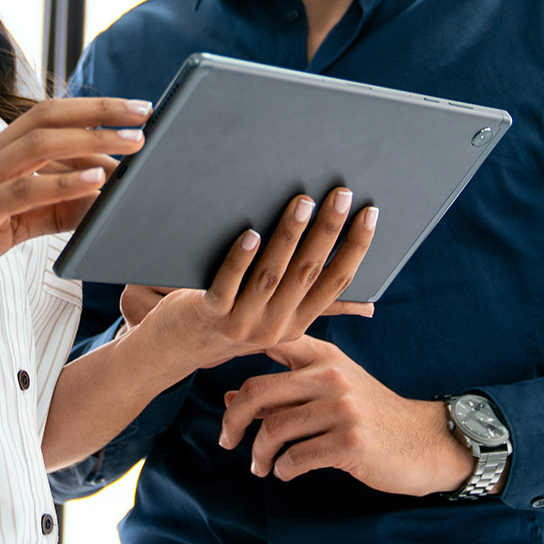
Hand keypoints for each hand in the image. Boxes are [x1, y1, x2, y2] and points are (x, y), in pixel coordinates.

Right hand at [0, 97, 148, 306]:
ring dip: (91, 141)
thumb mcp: (7, 223)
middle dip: (99, 111)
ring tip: (131, 144)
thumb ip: (49, 210)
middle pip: (48, 117)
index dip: (90, 110)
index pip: (46, 118)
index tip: (130, 110)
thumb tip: (98, 201)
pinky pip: (23, 189)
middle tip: (144, 113)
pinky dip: (63, 182)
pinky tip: (95, 181)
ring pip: (40, 145)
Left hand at [134, 189, 376, 372]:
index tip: (370, 213)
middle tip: (340, 194)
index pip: (335, 282)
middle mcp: (274, 328)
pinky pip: (228, 284)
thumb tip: (368, 306)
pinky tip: (251, 233)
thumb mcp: (277, 319)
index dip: (355, 248)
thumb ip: (310, 303)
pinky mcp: (209, 314)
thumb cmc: (229, 321)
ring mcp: (242, 323)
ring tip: (302, 202)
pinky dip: (241, 259)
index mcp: (297, 324)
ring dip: (289, 236)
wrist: (173, 349)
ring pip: (271, 276)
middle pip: (307, 273)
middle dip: (328, 230)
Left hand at [219, 335, 475, 496]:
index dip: (236, 352)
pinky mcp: (350, 443)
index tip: (215, 375)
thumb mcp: (332, 391)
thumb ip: (284, 391)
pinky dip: (283, 469)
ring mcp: (342, 409)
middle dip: (233, 420)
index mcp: (326, 356)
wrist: (425, 441)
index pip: (270, 344)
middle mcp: (332, 376)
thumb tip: (228, 399)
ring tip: (260, 466)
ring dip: (259, 453)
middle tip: (227, 439)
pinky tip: (286, 471)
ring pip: (274, 429)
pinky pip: (296, 458)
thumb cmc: (371, 416)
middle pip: (258, 391)